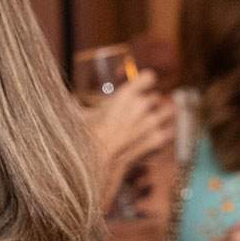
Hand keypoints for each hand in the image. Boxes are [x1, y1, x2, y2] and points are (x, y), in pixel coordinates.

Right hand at [83, 71, 175, 202]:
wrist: (95, 162)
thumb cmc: (84, 138)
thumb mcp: (79, 115)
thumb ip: (81, 105)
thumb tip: (70, 101)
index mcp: (126, 95)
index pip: (148, 78)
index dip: (143, 83)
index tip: (138, 90)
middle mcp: (142, 106)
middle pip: (156, 97)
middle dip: (148, 104)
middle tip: (136, 114)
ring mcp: (151, 123)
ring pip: (169, 111)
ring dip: (161, 117)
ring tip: (150, 124)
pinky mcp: (157, 140)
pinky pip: (169, 133)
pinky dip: (161, 136)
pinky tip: (150, 141)